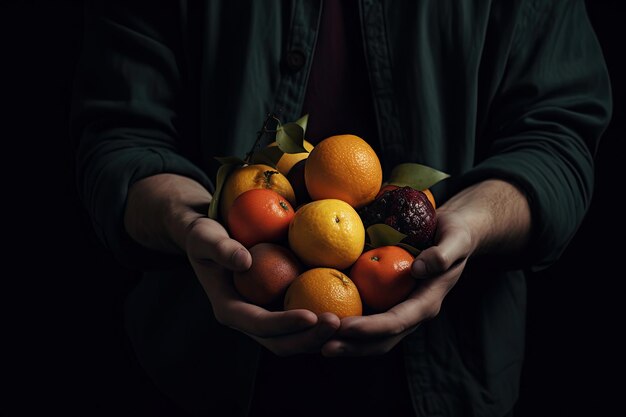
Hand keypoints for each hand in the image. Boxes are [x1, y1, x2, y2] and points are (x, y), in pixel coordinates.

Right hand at [186, 217, 340, 355]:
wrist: (209, 238)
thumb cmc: (204, 234)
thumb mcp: (205, 236)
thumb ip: (221, 248)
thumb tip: (244, 262)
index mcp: (229, 309)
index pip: (259, 324)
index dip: (285, 324)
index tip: (312, 315)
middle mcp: (247, 320)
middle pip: (280, 343)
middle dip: (309, 339)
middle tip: (338, 323)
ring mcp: (263, 317)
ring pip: (294, 340)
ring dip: (320, 337)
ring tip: (348, 324)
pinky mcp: (277, 309)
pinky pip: (301, 323)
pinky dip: (320, 323)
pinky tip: (346, 311)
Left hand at [320, 179, 530, 356]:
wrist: (454, 235)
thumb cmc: (455, 235)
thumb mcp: (456, 239)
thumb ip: (442, 254)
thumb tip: (418, 269)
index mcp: (427, 303)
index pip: (396, 321)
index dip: (370, 328)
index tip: (344, 327)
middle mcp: (412, 312)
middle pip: (381, 340)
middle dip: (352, 346)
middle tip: (321, 345)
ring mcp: (399, 309)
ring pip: (372, 337)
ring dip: (346, 342)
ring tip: (316, 341)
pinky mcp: (388, 302)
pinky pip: (367, 318)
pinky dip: (346, 325)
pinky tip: (322, 320)